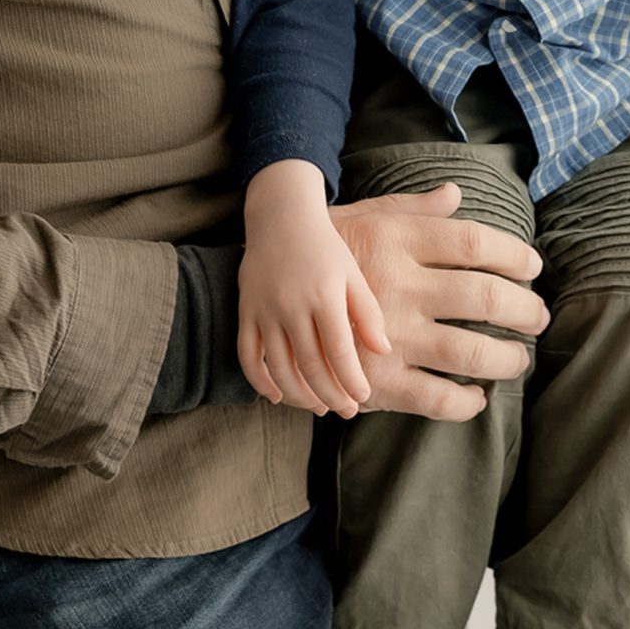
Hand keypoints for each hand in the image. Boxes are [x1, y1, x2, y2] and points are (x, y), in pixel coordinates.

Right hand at [239, 168, 391, 416]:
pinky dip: (259, 381)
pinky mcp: (246, 311)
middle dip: (330, 394)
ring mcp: (264, 309)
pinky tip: (277, 396)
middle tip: (345, 410)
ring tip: (319, 406)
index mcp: (323, 294)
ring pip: (278, 366)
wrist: (281, 217)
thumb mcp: (352, 273)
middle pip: (309, 364)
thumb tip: (383, 351)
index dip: (351, 379)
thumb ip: (368, 312)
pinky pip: (247, 354)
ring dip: (299, 394)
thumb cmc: (324, 247)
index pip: (338, 350)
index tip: (362, 397)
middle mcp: (290, 304)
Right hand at [328, 181, 548, 422]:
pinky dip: (465, 402)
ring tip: (517, 358)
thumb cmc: (327, 249)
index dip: (515, 255)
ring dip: (507, 358)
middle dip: (526, 310)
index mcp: (398, 240)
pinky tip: (475, 396)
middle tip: (539, 317)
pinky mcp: (376, 380)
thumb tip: (456, 193)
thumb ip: (414, 210)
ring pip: (471, 352)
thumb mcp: (366, 218)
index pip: (475, 242)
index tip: (534, 268)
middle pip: (487, 296)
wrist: (268, 289)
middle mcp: (398, 285)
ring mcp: (389, 336)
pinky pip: (437, 398)